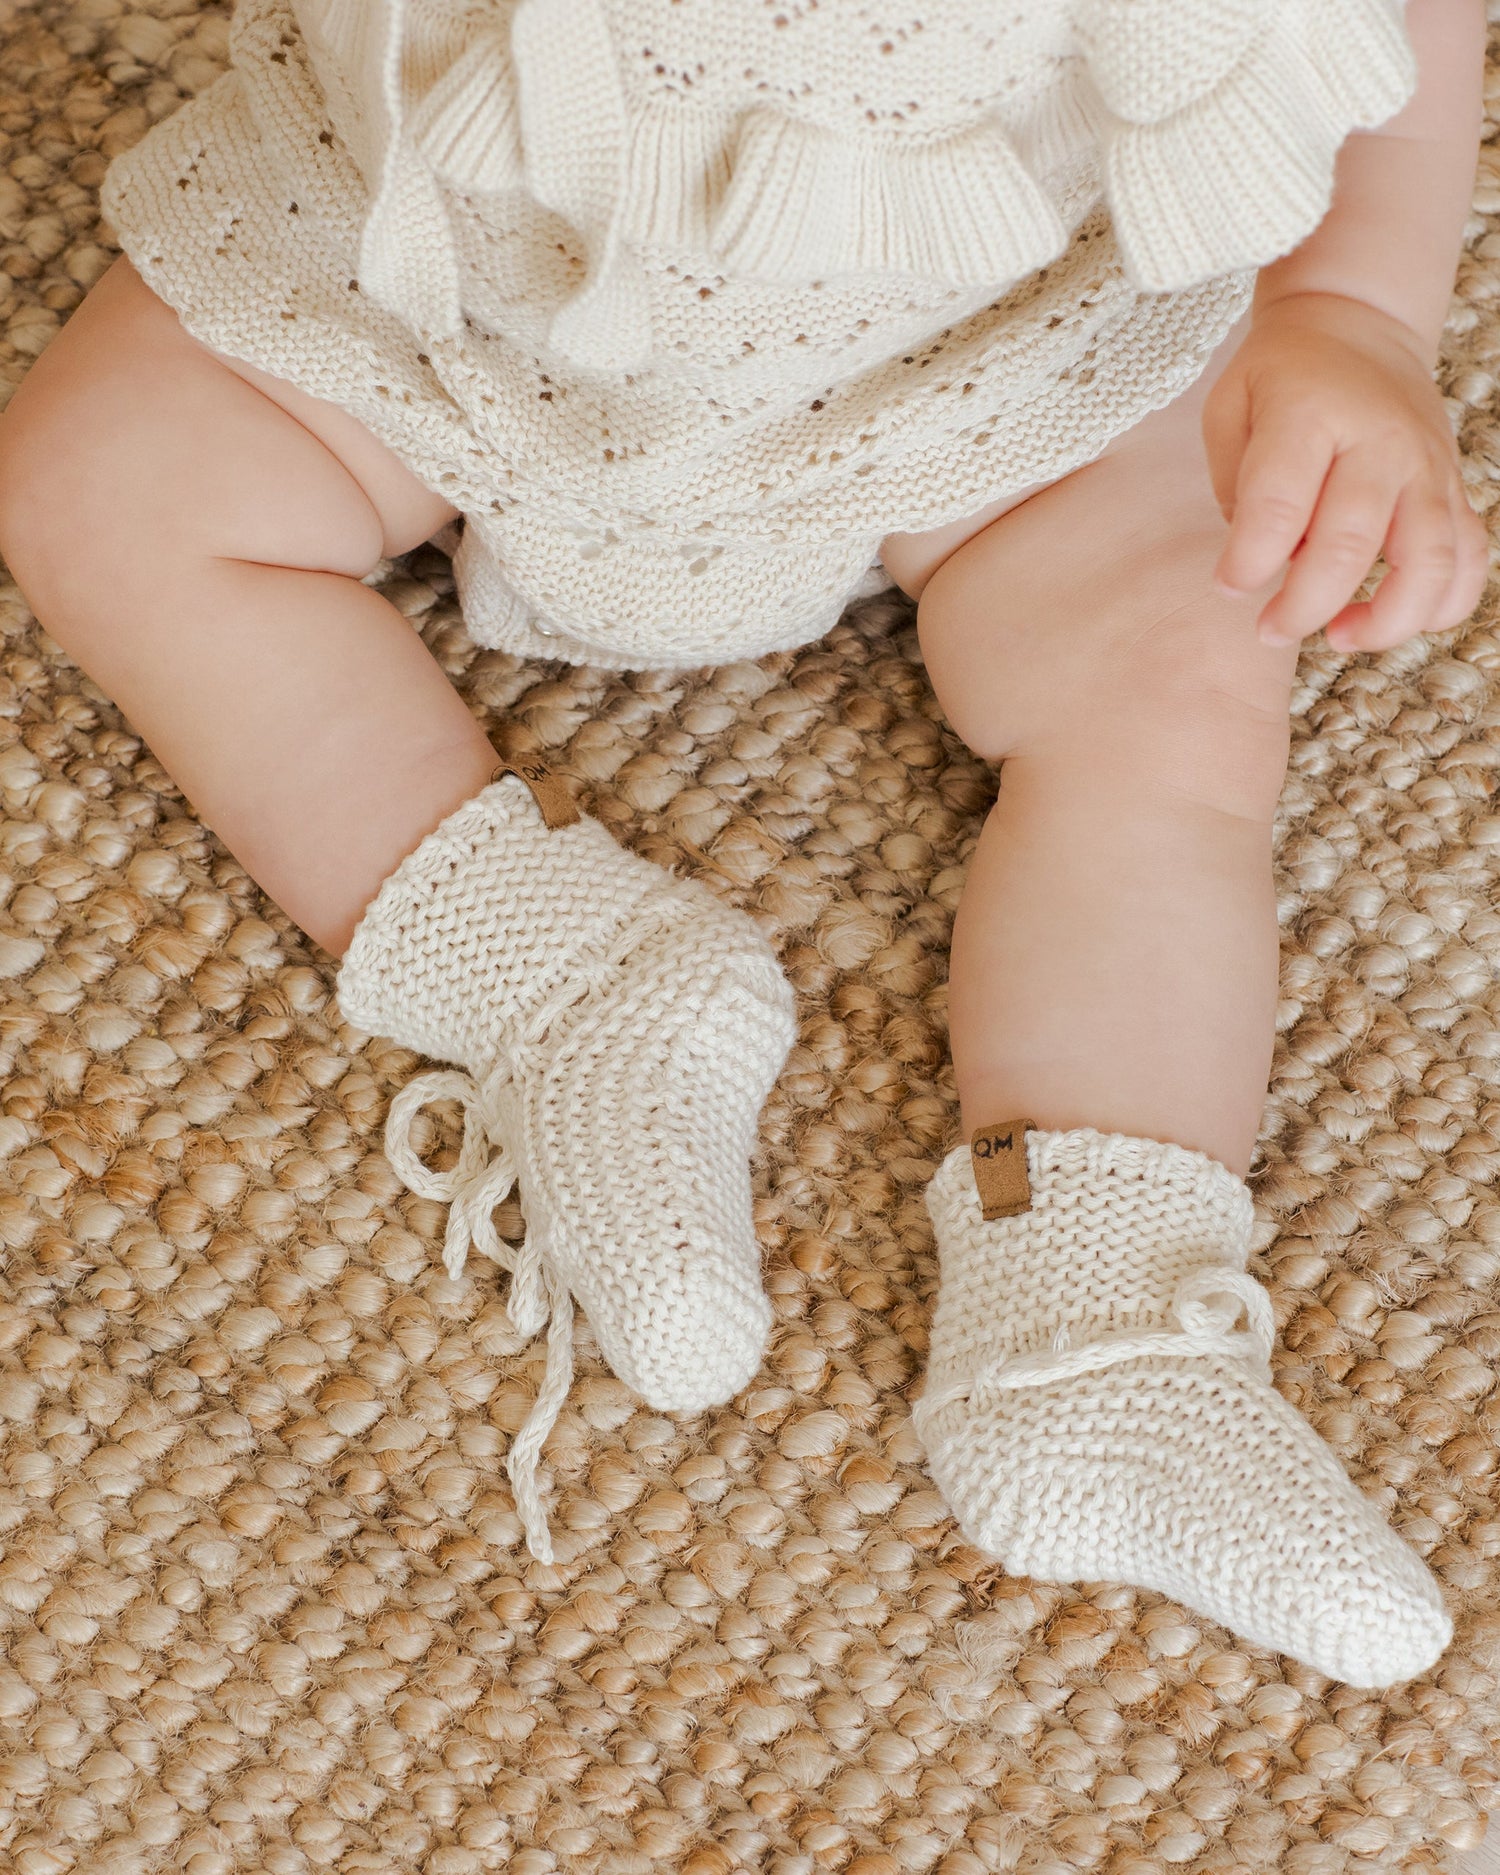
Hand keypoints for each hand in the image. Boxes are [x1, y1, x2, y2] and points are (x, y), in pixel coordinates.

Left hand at [1202, 291, 1486, 651]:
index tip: (1229, 587)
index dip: (1249, 561)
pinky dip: (1440, 607)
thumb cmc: (1282, 378)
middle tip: (1268, 629)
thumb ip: (1234, 484)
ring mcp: (1428, 467)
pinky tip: (1389, 620)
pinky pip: (1467, 561)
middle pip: (1352, 543)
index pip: (1280, 504)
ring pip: (1430, 563)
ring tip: (1337, 638)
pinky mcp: (1454, 490)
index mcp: (1311, 414)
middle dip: (1305, 605)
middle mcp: (1381, 441)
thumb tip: (1261, 562)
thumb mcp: (1229, 406)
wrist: (1363, 327)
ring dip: (1384, 620)